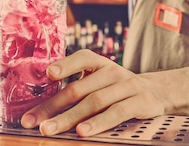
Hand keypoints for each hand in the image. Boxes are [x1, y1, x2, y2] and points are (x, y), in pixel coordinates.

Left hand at [21, 49, 165, 136]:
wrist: (156, 93)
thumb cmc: (117, 90)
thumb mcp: (101, 81)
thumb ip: (79, 87)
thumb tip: (43, 106)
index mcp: (101, 64)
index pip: (83, 57)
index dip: (66, 64)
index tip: (48, 73)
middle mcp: (113, 72)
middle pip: (79, 88)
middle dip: (53, 106)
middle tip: (33, 121)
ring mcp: (127, 86)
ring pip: (95, 102)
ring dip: (70, 117)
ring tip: (50, 129)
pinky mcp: (140, 102)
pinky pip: (116, 113)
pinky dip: (98, 123)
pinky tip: (82, 132)